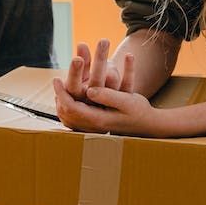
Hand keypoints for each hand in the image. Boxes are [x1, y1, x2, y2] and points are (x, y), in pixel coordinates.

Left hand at [53, 79, 170, 136]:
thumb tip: (89, 90)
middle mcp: (93, 124)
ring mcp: (95, 125)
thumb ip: (107, 95)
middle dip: (60, 96)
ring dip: (64, 100)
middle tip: (56, 81)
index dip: (61, 93)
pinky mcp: (97, 123)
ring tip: (60, 88)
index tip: (56, 78)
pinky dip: (71, 106)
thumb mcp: (126, 100)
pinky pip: (78, 116)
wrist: (149, 125)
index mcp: (98, 119)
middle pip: (67, 112)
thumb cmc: (139, 111)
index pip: (71, 107)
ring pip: (71, 115)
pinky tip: (70, 96)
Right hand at [62, 39, 134, 102]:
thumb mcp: (80, 82)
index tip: (78, 58)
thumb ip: (82, 64)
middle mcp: (93, 103)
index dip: (75, 72)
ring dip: (112, 67)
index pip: (73, 86)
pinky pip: (127, 85)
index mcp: (77, 99)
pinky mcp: (124, 101)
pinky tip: (129, 55)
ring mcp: (109, 103)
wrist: (102, 119)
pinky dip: (129, 70)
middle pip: (95, 82)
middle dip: (99, 61)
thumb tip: (82, 43)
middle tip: (103, 42)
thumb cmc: (85, 95)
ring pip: (111, 85)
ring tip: (108, 46)